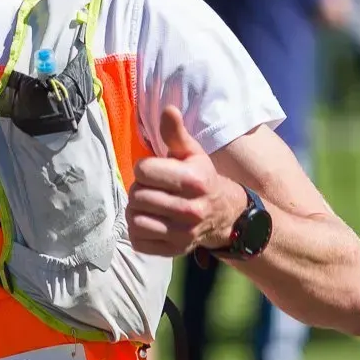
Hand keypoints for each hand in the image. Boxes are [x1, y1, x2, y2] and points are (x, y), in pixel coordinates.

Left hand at [128, 107, 243, 256]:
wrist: (224, 215)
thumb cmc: (201, 178)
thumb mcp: (192, 153)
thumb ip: (176, 133)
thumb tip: (167, 109)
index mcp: (193, 180)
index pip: (143, 171)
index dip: (144, 168)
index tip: (154, 171)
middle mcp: (190, 209)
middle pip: (138, 196)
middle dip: (140, 189)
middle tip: (151, 188)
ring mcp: (182, 233)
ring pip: (135, 219)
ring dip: (136, 210)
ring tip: (147, 204)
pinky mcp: (174, 250)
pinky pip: (138, 241)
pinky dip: (138, 231)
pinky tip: (150, 221)